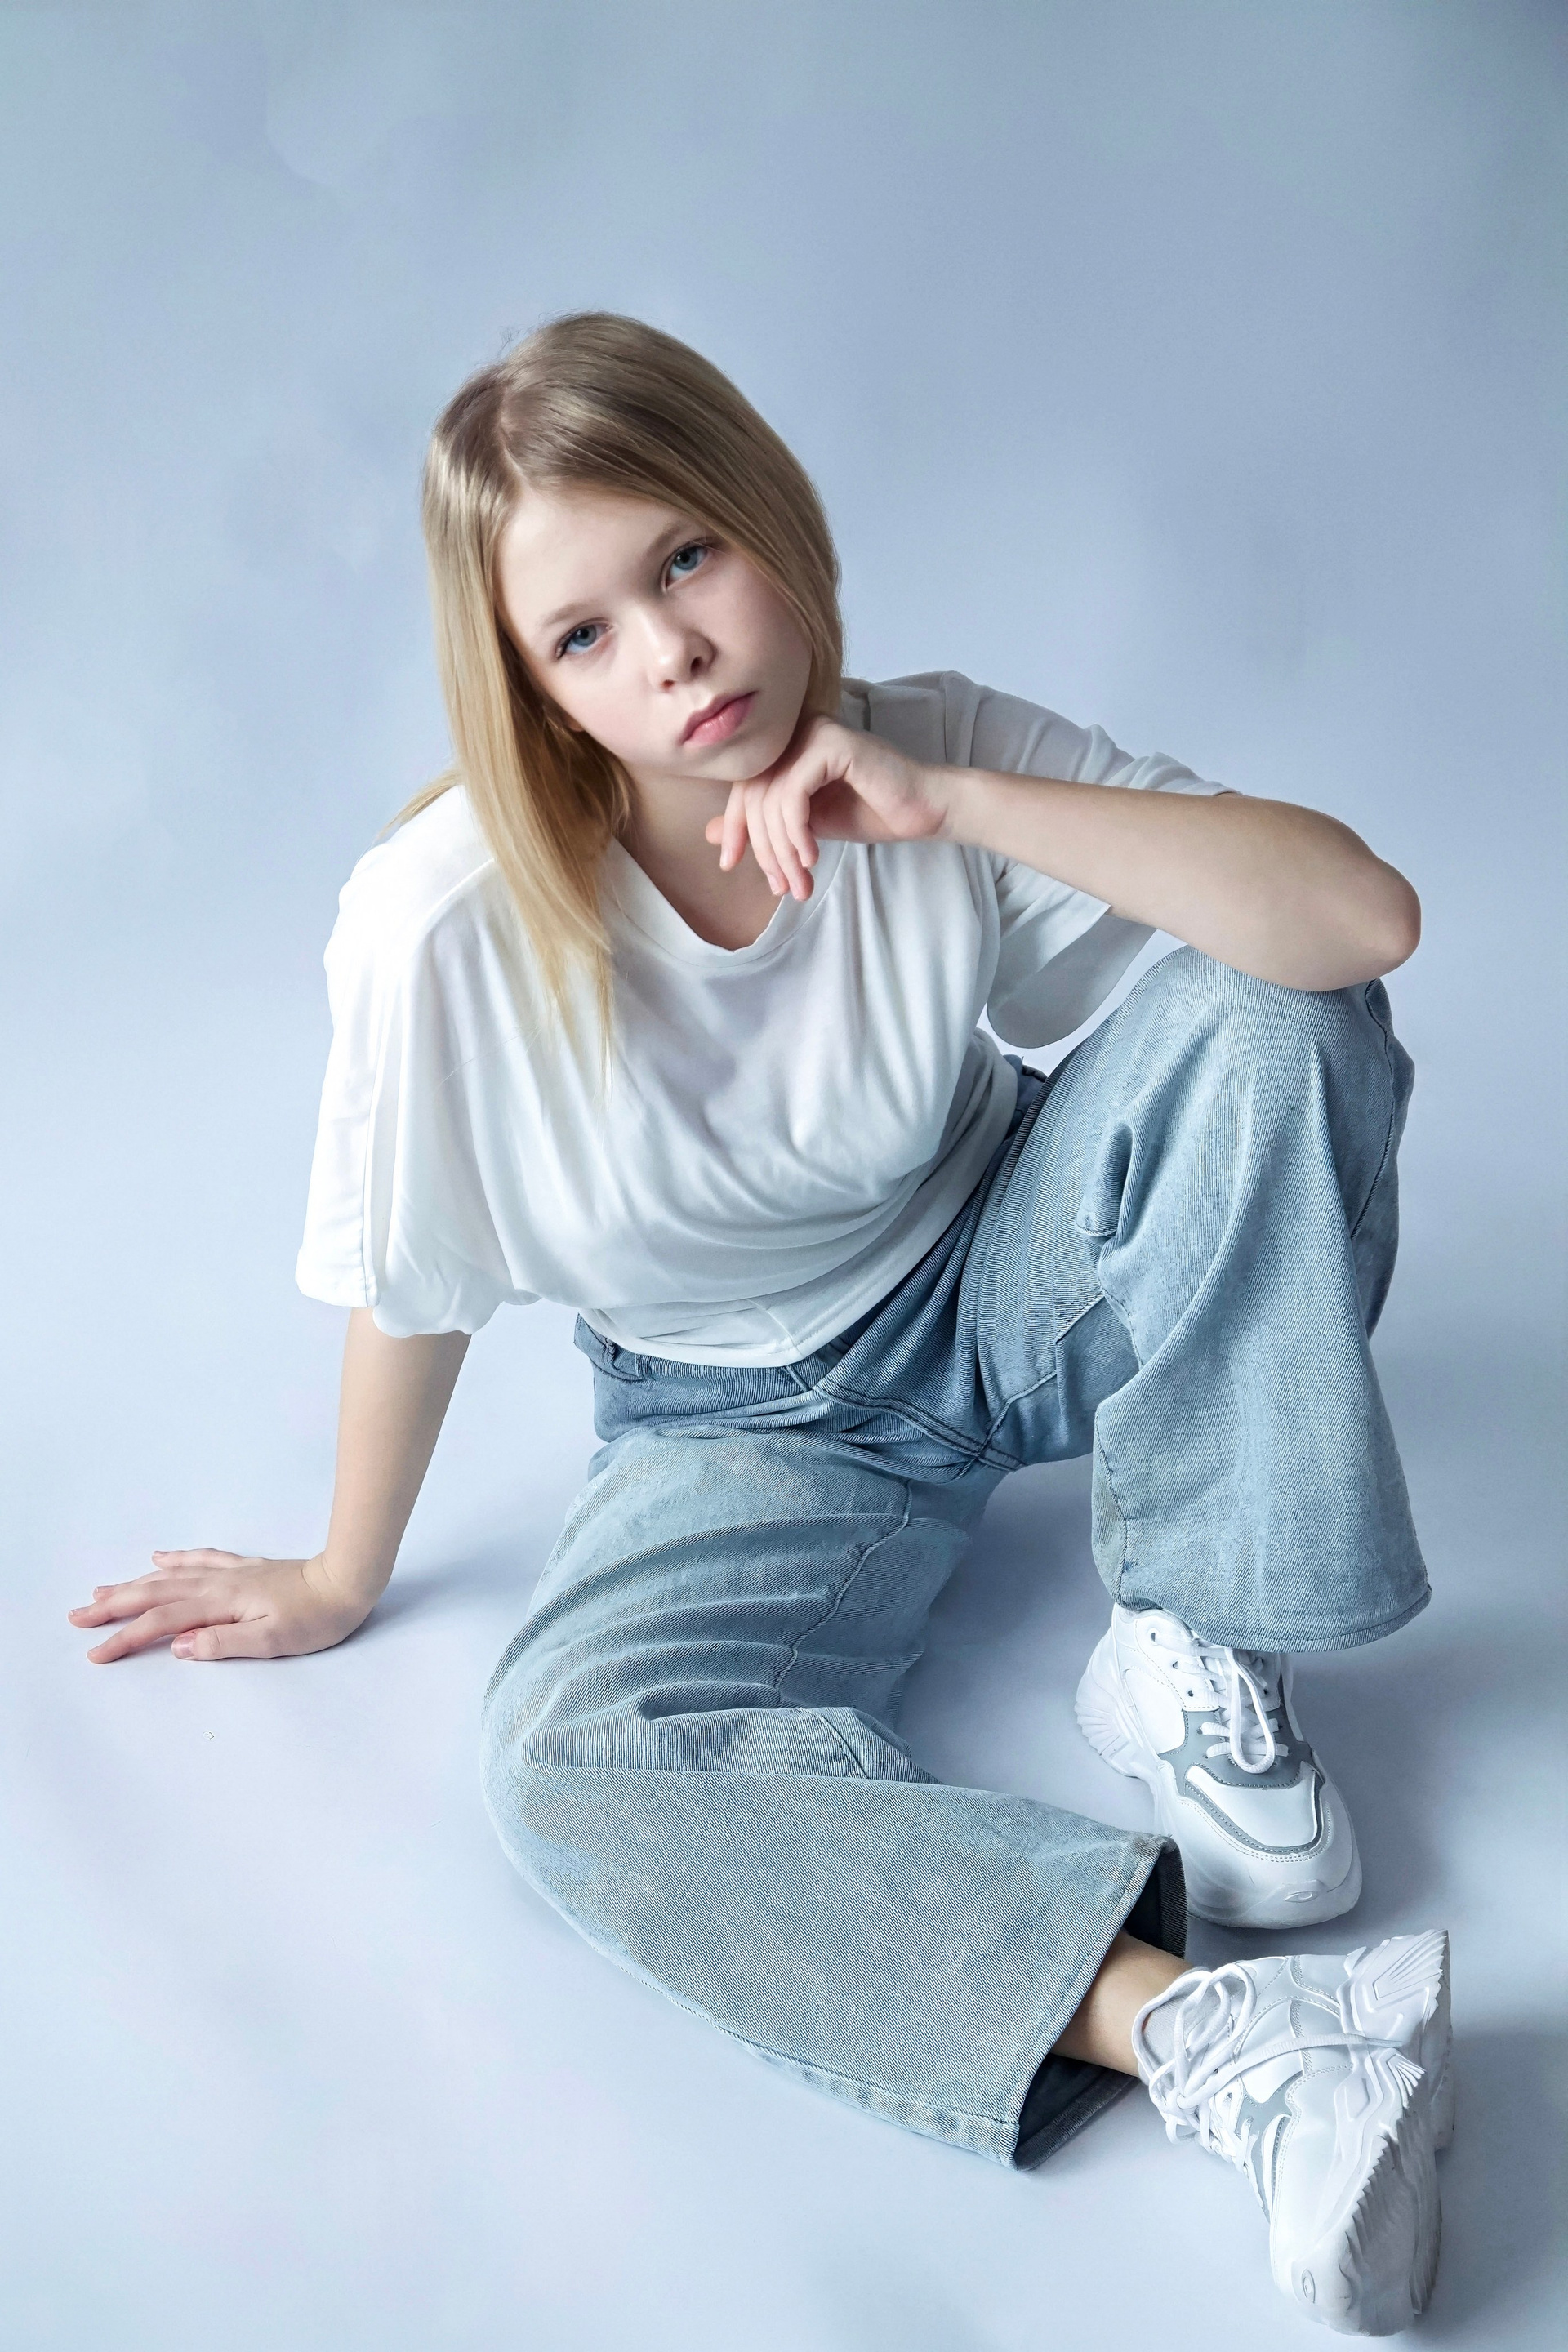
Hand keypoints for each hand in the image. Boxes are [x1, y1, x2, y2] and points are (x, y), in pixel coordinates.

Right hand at [67, 1549, 373, 1663]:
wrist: (347, 1581)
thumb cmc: (315, 1618)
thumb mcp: (271, 1642)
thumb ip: (222, 1643)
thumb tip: (177, 1645)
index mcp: (220, 1604)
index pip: (161, 1623)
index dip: (126, 1638)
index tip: (96, 1653)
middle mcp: (218, 1584)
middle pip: (155, 1594)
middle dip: (114, 1606)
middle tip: (77, 1617)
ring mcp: (230, 1572)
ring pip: (170, 1577)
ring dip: (133, 1584)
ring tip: (101, 1591)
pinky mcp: (245, 1568)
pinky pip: (201, 1559)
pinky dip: (175, 1560)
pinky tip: (158, 1557)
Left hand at [704, 713, 955, 899]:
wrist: (924, 809)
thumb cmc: (872, 812)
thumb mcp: (806, 826)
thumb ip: (765, 825)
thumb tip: (710, 834)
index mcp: (787, 746)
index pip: (743, 787)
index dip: (732, 827)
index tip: (729, 865)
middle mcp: (796, 731)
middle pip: (753, 794)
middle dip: (762, 849)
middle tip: (780, 887)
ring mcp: (814, 732)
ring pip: (771, 799)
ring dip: (782, 850)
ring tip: (800, 882)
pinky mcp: (832, 743)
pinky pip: (793, 793)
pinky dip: (797, 832)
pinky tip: (814, 857)